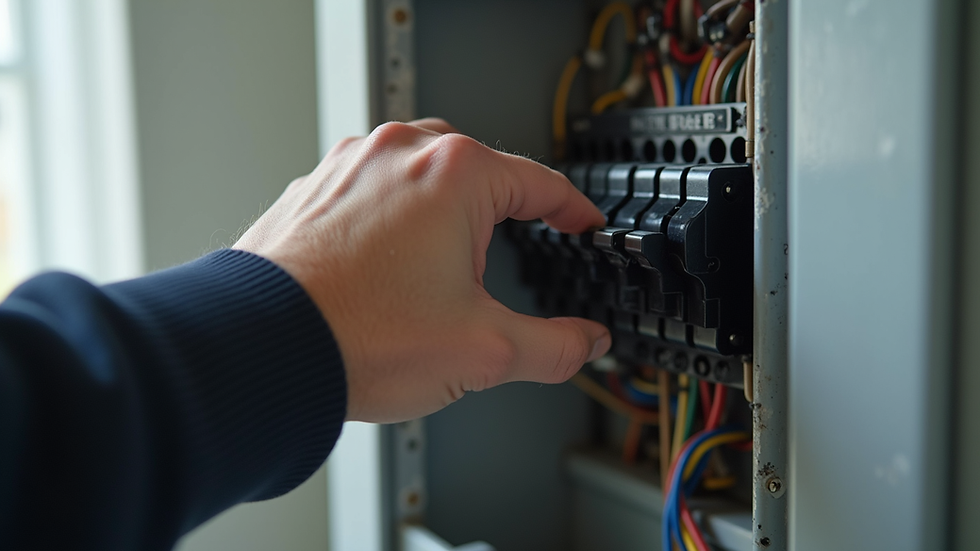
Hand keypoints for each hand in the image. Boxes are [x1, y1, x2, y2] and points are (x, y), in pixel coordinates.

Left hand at [234, 118, 610, 422]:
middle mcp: (399, 153)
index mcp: (455, 173)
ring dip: (439, 217)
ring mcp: (349, 166)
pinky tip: (383, 272)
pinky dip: (390, 221)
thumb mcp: (484, 351)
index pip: (540, 183)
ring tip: (429, 281)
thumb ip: (553, 346)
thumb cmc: (357, 335)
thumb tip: (584, 342)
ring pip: (420, 178)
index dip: (572, 211)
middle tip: (494, 271)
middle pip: (479, 173)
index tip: (582, 225)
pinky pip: (371, 191)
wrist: (259, 347)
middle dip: (496, 216)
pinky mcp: (313, 187)